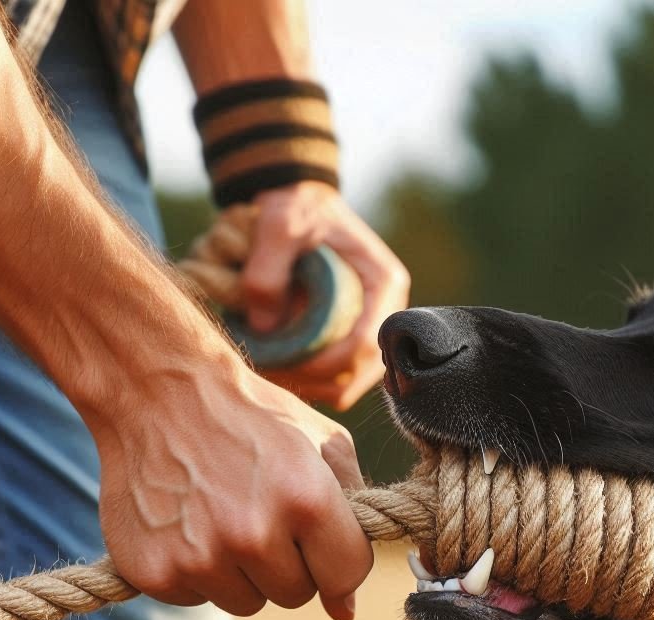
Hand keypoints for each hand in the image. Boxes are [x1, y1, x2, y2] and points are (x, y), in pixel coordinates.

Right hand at [91, 355, 372, 619]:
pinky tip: (187, 522)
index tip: (320, 538)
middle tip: (262, 514)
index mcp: (308, 500)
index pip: (346, 576)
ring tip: (223, 515)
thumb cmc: (254, 417)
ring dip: (242, 571)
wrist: (156, 389)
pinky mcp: (154, 571)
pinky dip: (195, 570)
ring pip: (247, 602)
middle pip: (296, 594)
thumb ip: (355, 520)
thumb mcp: (326, 444)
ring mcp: (200, 556)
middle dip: (288, 563)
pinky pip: (196, 597)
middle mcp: (254, 533)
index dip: (338, 559)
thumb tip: (345, 611)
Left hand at [240, 181, 409, 409]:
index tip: (286, 362)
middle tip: (271, 371)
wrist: (300, 201)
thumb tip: (265, 328)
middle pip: (362, 372)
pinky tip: (282, 365)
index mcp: (384, 283)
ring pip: (351, 382)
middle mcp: (389, 310)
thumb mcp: (277, 224)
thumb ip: (265, 269)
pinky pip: (339, 377)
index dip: (328, 364)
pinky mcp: (356, 337)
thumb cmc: (294, 207)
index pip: (367, 342)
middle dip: (317, 381)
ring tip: (273, 368)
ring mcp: (374, 327)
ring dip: (313, 385)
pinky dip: (311, 381)